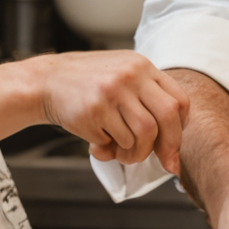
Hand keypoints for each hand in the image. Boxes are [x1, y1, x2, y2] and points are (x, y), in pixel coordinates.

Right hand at [35, 51, 188, 173]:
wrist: (47, 81)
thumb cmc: (89, 85)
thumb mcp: (122, 76)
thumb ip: (147, 99)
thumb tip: (171, 150)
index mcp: (142, 66)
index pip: (179, 100)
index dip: (180, 127)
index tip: (172, 143)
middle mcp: (130, 75)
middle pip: (167, 116)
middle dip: (169, 145)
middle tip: (163, 161)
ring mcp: (112, 92)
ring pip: (144, 134)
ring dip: (136, 153)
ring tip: (122, 154)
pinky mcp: (94, 110)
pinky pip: (118, 141)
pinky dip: (113, 150)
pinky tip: (101, 144)